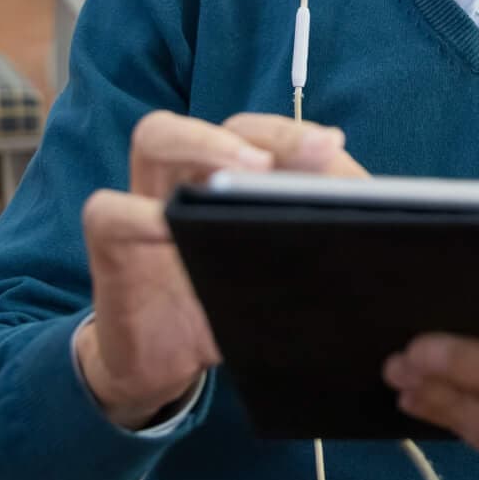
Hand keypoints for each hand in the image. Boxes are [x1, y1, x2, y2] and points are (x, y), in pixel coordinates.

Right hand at [78, 111, 365, 428]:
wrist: (170, 365)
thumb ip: (316, 228)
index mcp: (229, 172)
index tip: (332, 147)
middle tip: (280, 160)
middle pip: (221, 114)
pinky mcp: (113, 246)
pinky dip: (137, 215)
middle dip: (246, 130)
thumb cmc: (233, 302)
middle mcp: (187, 174)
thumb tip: (370, 209)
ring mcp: (145, 201)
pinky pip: (109, 212)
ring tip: (242, 173)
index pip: (256, 130)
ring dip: (199, 145)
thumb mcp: (283, 266)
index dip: (291, 134)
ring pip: (154, 138)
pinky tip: (169, 231)